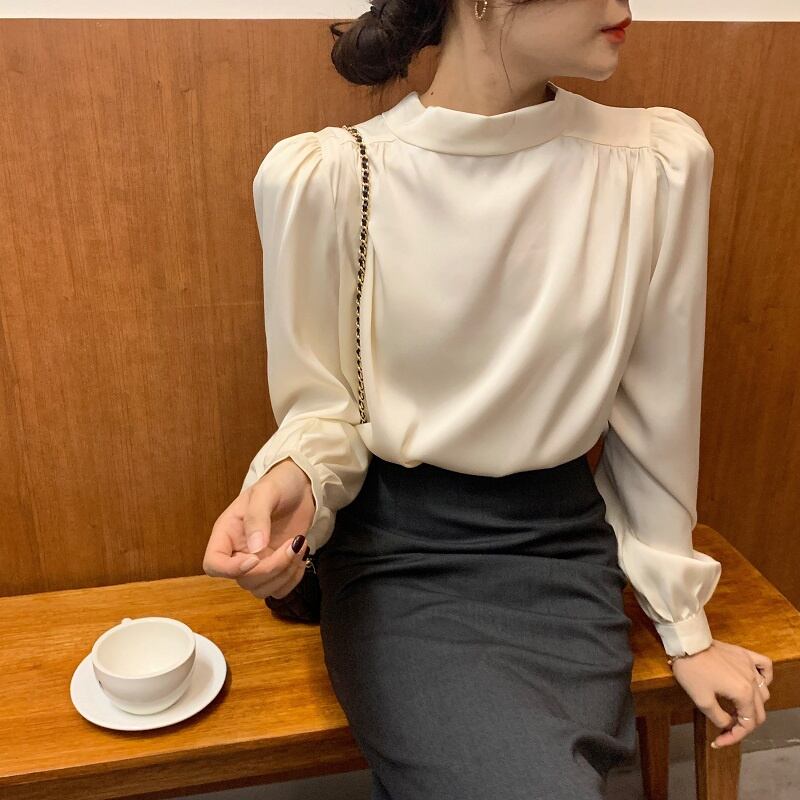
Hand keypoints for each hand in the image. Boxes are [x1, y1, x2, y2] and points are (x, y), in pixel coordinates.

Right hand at [202, 457, 315, 598]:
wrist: (301, 486)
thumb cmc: (278, 484)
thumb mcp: (265, 493)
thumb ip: (257, 518)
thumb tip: (255, 549)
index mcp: (226, 534)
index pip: (213, 564)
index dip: (230, 569)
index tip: (255, 558)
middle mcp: (238, 552)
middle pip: (244, 580)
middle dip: (272, 567)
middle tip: (292, 543)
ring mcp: (258, 563)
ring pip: (262, 589)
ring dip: (285, 574)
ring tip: (299, 546)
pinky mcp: (276, 568)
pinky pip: (280, 589)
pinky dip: (293, 578)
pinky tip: (301, 555)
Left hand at [669, 639, 772, 747]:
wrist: (686, 643)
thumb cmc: (691, 670)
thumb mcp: (701, 701)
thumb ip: (719, 718)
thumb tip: (729, 725)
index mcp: (743, 694)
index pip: (747, 724)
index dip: (733, 737)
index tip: (718, 742)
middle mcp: (752, 681)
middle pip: (758, 712)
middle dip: (743, 725)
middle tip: (726, 729)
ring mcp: (750, 666)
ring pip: (764, 693)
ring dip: (753, 706)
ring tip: (736, 710)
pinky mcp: (745, 654)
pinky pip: (765, 666)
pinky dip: (765, 678)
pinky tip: (755, 685)